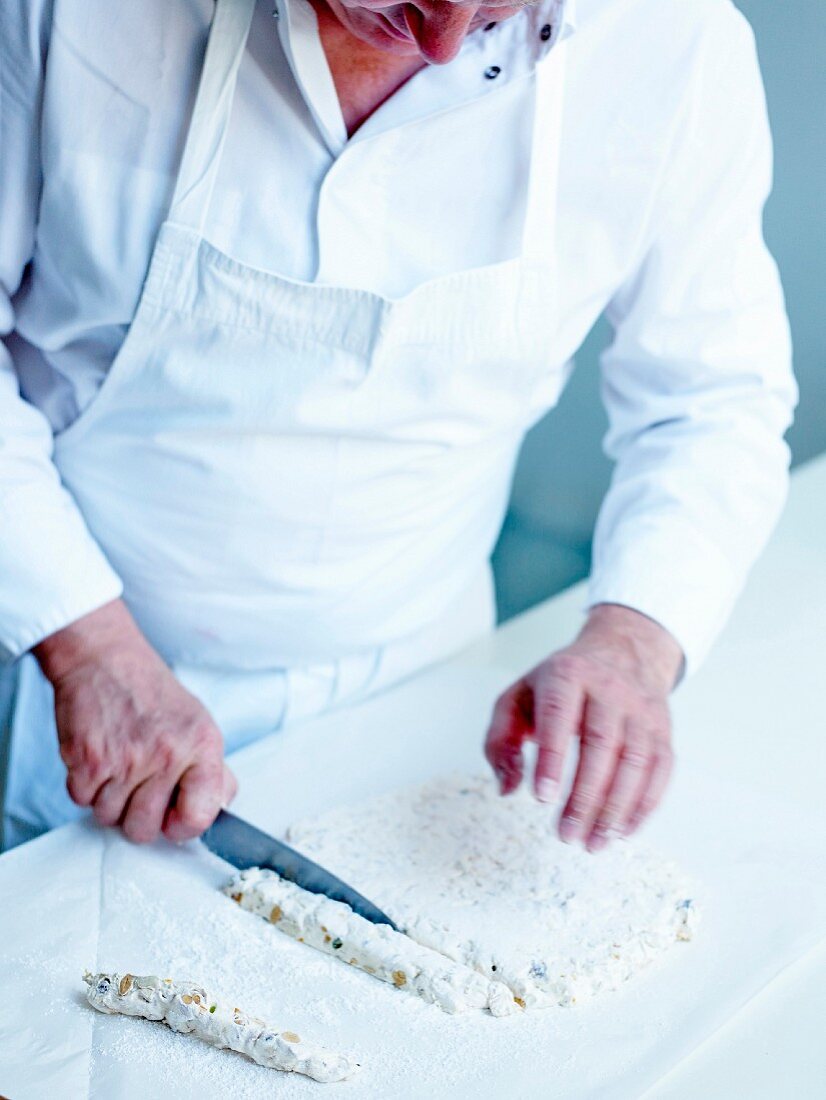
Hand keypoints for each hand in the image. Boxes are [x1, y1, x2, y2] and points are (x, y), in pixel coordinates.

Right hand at [34, 600, 236, 842]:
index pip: (201, 816)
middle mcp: (167, 754)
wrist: (106, 659)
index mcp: (201, 746)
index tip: (173, 818)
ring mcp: (126, 760)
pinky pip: (81, 801)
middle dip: (136, 815)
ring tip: (118, 765)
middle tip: (137, 785)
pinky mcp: (89, 761)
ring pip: (109, 818)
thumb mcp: (198, 723)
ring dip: (108, 799)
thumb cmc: (150, 692)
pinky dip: (85, 785)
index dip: (182, 825)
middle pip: (144, 830)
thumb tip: (219, 806)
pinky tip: (99, 757)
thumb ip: (211, 769)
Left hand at [484, 604, 682, 851]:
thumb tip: (508, 789)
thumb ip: (501, 740)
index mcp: (566, 675)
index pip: (559, 715)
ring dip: (615, 809)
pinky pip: (659, 771)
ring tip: (592, 843)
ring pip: (635, 762)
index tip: (542, 798)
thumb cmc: (560, 684)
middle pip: (602, 745)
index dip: (552, 758)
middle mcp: (609, 689)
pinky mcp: (662, 730)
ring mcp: (641, 710)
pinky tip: (622, 832)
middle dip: (584, 796)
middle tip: (566, 835)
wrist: (623, 650)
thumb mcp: (518, 696)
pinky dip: (643, 806)